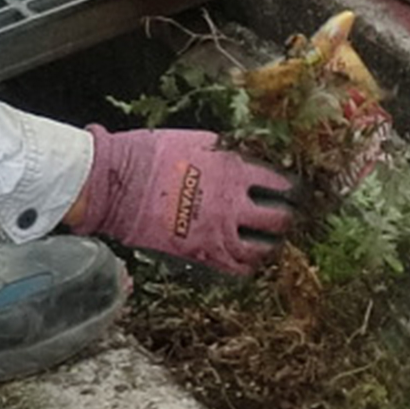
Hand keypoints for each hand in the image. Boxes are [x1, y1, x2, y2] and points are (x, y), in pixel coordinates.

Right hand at [68, 128, 294, 274]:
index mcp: (234, 170)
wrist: (117, 181)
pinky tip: (246, 262)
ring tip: (268, 244)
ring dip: (269, 247)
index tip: (292, 194)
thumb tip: (238, 152)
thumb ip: (223, 150)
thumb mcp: (194, 140)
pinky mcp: (201, 252)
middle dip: (285, 220)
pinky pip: (236, 268)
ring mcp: (218, 231)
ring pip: (262, 248)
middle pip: (278, 219)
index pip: (279, 185)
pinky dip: (246, 267)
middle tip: (285, 220)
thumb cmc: (149, 154)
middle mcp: (233, 203)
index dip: (289, 191)